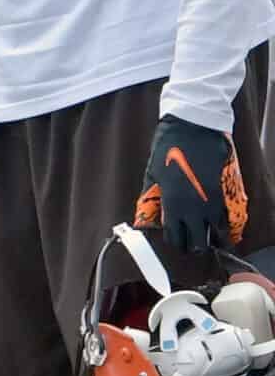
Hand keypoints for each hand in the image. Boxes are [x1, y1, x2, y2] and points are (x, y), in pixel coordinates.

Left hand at [137, 114, 244, 256]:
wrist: (193, 129)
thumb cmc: (168, 149)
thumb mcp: (153, 174)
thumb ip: (153, 197)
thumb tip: (149, 212)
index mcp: (172, 205)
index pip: (175, 238)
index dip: (176, 243)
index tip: (177, 242)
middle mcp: (193, 208)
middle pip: (197, 242)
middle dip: (195, 246)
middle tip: (194, 245)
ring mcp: (211, 202)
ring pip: (217, 233)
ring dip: (214, 238)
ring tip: (211, 239)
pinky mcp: (224, 192)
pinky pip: (226, 217)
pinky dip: (224, 225)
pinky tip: (221, 226)